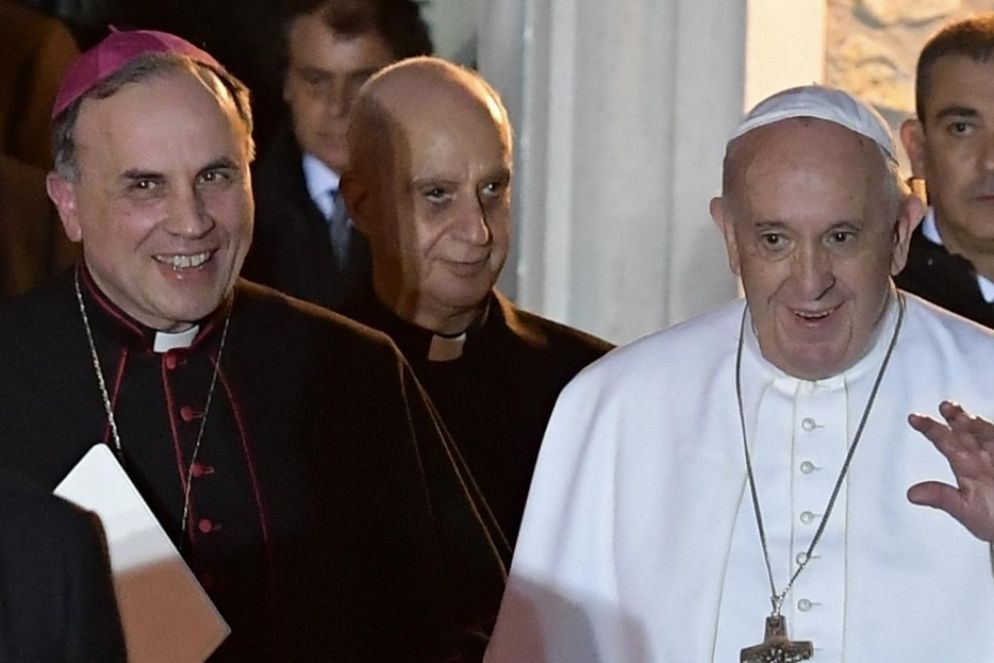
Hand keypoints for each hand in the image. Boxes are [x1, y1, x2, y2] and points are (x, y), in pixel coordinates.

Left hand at [907, 401, 993, 541]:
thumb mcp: (966, 510)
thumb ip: (941, 497)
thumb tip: (911, 494)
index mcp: (966, 464)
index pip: (944, 440)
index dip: (929, 428)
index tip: (913, 418)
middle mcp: (983, 455)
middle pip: (967, 430)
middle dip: (957, 418)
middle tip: (945, 407)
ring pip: (988, 433)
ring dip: (977, 424)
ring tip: (964, 419)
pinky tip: (992, 426)